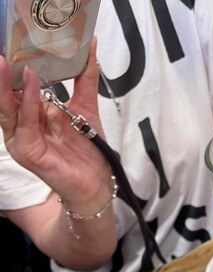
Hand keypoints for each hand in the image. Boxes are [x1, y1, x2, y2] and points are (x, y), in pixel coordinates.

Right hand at [0, 40, 110, 207]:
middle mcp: (23, 126)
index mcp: (32, 113)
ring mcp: (22, 140)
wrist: (97, 182)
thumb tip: (91, 45)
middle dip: (3, 74)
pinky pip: (25, 125)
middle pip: (6, 96)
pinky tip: (31, 86)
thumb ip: (85, 76)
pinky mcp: (27, 153)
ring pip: (8, 109)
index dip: (14, 66)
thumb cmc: (89, 148)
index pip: (16, 86)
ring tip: (13, 64)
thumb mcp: (86, 105)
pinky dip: (27, 104)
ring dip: (9, 86)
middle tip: (3, 50)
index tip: (15, 43)